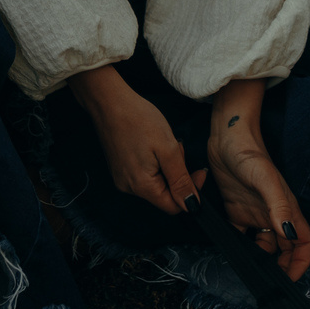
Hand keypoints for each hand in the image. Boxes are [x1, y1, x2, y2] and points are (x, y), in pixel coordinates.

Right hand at [71, 65, 203, 214]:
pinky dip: (155, 163)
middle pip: (165, 194)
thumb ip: (180, 180)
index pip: (174, 206)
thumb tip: (191, 205)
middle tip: (178, 148)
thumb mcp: (168, 149)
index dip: (191, 191)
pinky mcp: (120, 169)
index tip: (199, 170)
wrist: (109, 102)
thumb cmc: (138, 120)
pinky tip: (153, 145)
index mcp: (142, 186)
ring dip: (167, 167)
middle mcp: (129, 188)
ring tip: (164, 143)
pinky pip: (145, 175)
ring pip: (156, 183)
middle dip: (178, 174)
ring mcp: (122, 178)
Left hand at [209, 81, 309, 280]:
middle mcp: (274, 215)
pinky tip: (231, 254)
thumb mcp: (266, 181)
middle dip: (281, 268)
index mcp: (287, 210)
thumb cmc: (250, 154)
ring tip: (250, 273)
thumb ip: (279, 207)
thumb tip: (289, 234)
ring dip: (260, 260)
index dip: (301, 262)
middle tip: (269, 284)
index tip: (290, 280)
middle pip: (285, 249)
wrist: (227, 137)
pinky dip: (239, 247)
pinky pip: (242, 236)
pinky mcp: (237, 211)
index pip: (304, 243)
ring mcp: (256, 214)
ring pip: (264, 246)